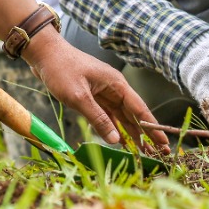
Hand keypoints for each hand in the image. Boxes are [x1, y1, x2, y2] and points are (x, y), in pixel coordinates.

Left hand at [23, 30, 170, 155]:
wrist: (43, 54)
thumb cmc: (61, 70)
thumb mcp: (79, 96)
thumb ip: (97, 118)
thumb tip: (115, 139)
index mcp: (116, 84)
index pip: (139, 109)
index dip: (152, 127)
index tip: (164, 143)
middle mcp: (113, 88)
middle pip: (133, 115)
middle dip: (145, 134)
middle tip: (157, 154)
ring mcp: (103, 93)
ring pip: (121, 117)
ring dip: (131, 133)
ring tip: (143, 152)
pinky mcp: (92, 97)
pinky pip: (107, 115)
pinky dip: (114, 128)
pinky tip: (120, 141)